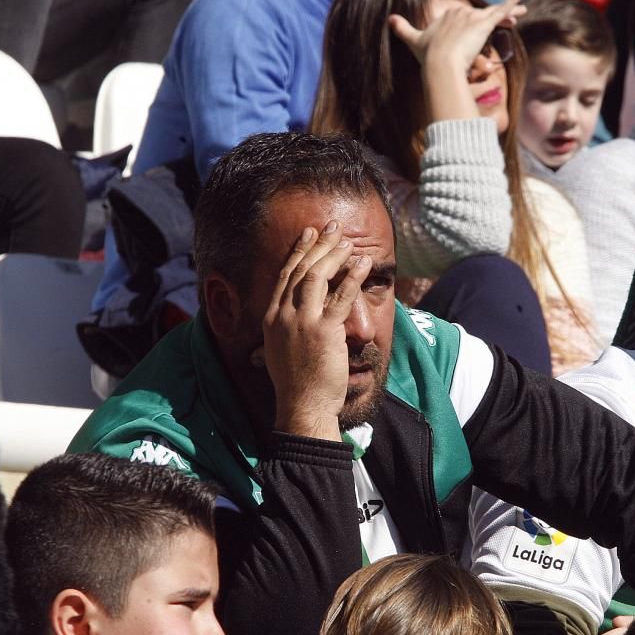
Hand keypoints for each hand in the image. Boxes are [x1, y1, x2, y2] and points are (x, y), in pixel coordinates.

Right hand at [263, 220, 371, 440]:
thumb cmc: (297, 383)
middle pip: (301, 269)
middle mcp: (282, 315)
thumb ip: (285, 328)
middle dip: (319, 245)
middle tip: (333, 228)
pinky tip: (363, 264)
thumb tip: (293, 317)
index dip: (298, 251)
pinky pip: (341, 296)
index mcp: (271, 317)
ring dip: (335, 255)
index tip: (309, 234)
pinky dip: (353, 277)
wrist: (302, 406)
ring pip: (318, 276)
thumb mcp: (280, 350)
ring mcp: (301, 322)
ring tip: (349, 242)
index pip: (284, 274)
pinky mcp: (323, 331)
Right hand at [388, 0, 524, 75]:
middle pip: (480, 16)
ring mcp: (472, 18)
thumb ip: (402, 30)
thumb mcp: (413, 42)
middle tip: (508, 24)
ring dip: (509, 13)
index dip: (472, 28)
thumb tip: (389, 19)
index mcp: (447, 17)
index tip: (477, 35)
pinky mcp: (483, 23)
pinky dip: (514, 0)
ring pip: (494, 14)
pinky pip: (502, 9)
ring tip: (521, 14)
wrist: (439, 63)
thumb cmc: (428, 56)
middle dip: (492, 22)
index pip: (464, 20)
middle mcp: (460, 13)